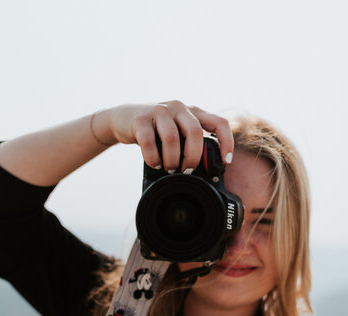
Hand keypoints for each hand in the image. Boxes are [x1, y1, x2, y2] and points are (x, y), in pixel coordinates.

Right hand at [103, 100, 233, 172]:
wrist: (124, 119)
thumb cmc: (156, 132)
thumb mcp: (177, 134)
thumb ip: (189, 145)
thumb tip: (204, 172)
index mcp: (193, 112)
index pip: (219, 122)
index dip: (226, 142)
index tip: (226, 161)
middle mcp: (179, 108)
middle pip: (194, 133)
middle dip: (192, 157)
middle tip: (187, 171)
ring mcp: (159, 110)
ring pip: (172, 138)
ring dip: (172, 160)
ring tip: (169, 169)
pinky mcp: (140, 118)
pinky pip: (149, 141)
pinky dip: (153, 158)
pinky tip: (154, 164)